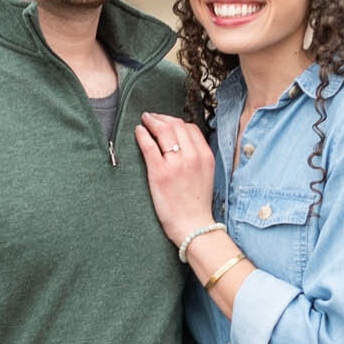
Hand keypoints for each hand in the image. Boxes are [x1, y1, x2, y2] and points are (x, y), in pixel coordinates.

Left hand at [134, 113, 215, 245]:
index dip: (176, 121)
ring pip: (163, 130)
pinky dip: (142, 134)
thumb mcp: (206, 175)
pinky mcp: (159, 172)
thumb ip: (197, 157)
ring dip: (152, 122)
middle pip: (176, 125)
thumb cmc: (196, 204)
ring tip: (144, 121)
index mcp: (205, 156)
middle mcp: (192, 156)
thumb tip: (182, 144)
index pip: (191, 128)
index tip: (166, 122)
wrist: (193, 226)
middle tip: (151, 117)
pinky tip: (138, 132)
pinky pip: (149, 145)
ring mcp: (176, 163)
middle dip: (162, 118)